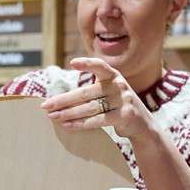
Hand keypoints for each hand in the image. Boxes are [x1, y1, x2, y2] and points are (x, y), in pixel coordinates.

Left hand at [40, 58, 156, 140]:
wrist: (142, 125)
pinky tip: (67, 125)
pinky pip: (98, 120)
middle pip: (86, 93)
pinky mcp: (124, 116)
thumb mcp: (110, 93)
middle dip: (63, 100)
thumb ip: (92, 91)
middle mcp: (119, 86)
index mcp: (114, 76)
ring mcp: (123, 101)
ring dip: (68, 113)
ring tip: (53, 117)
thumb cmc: (118, 107)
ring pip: (89, 108)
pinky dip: (80, 124)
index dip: (87, 64)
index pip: (100, 66)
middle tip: (46, 106)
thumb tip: (59, 100)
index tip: (72, 63)